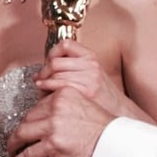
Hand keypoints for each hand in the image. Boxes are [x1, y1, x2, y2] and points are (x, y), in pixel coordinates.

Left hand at [7, 85, 113, 156]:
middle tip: (16, 142)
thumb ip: (65, 107)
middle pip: (27, 119)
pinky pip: (29, 153)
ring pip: (22, 134)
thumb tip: (47, 119)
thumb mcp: (83, 106)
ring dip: (14, 146)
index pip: (37, 106)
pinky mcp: (54, 144)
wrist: (117, 145)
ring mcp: (54, 125)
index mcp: (63, 95)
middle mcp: (56, 107)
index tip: (27, 128)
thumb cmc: (104, 130)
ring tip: (13, 152)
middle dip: (20, 133)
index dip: (30, 121)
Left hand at [36, 40, 152, 123]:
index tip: (47, 62)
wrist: (117, 111)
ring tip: (41, 88)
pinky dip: (46, 89)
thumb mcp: (89, 73)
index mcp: (90, 57)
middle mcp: (90, 65)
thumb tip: (42, 70)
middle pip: (56, 62)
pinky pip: (58, 85)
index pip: (65, 45)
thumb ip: (71, 67)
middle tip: (39, 78)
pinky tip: (44, 93)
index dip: (52, 53)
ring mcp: (89, 78)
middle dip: (43, 71)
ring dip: (43, 82)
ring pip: (55, 74)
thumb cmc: (100, 95)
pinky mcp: (85, 91)